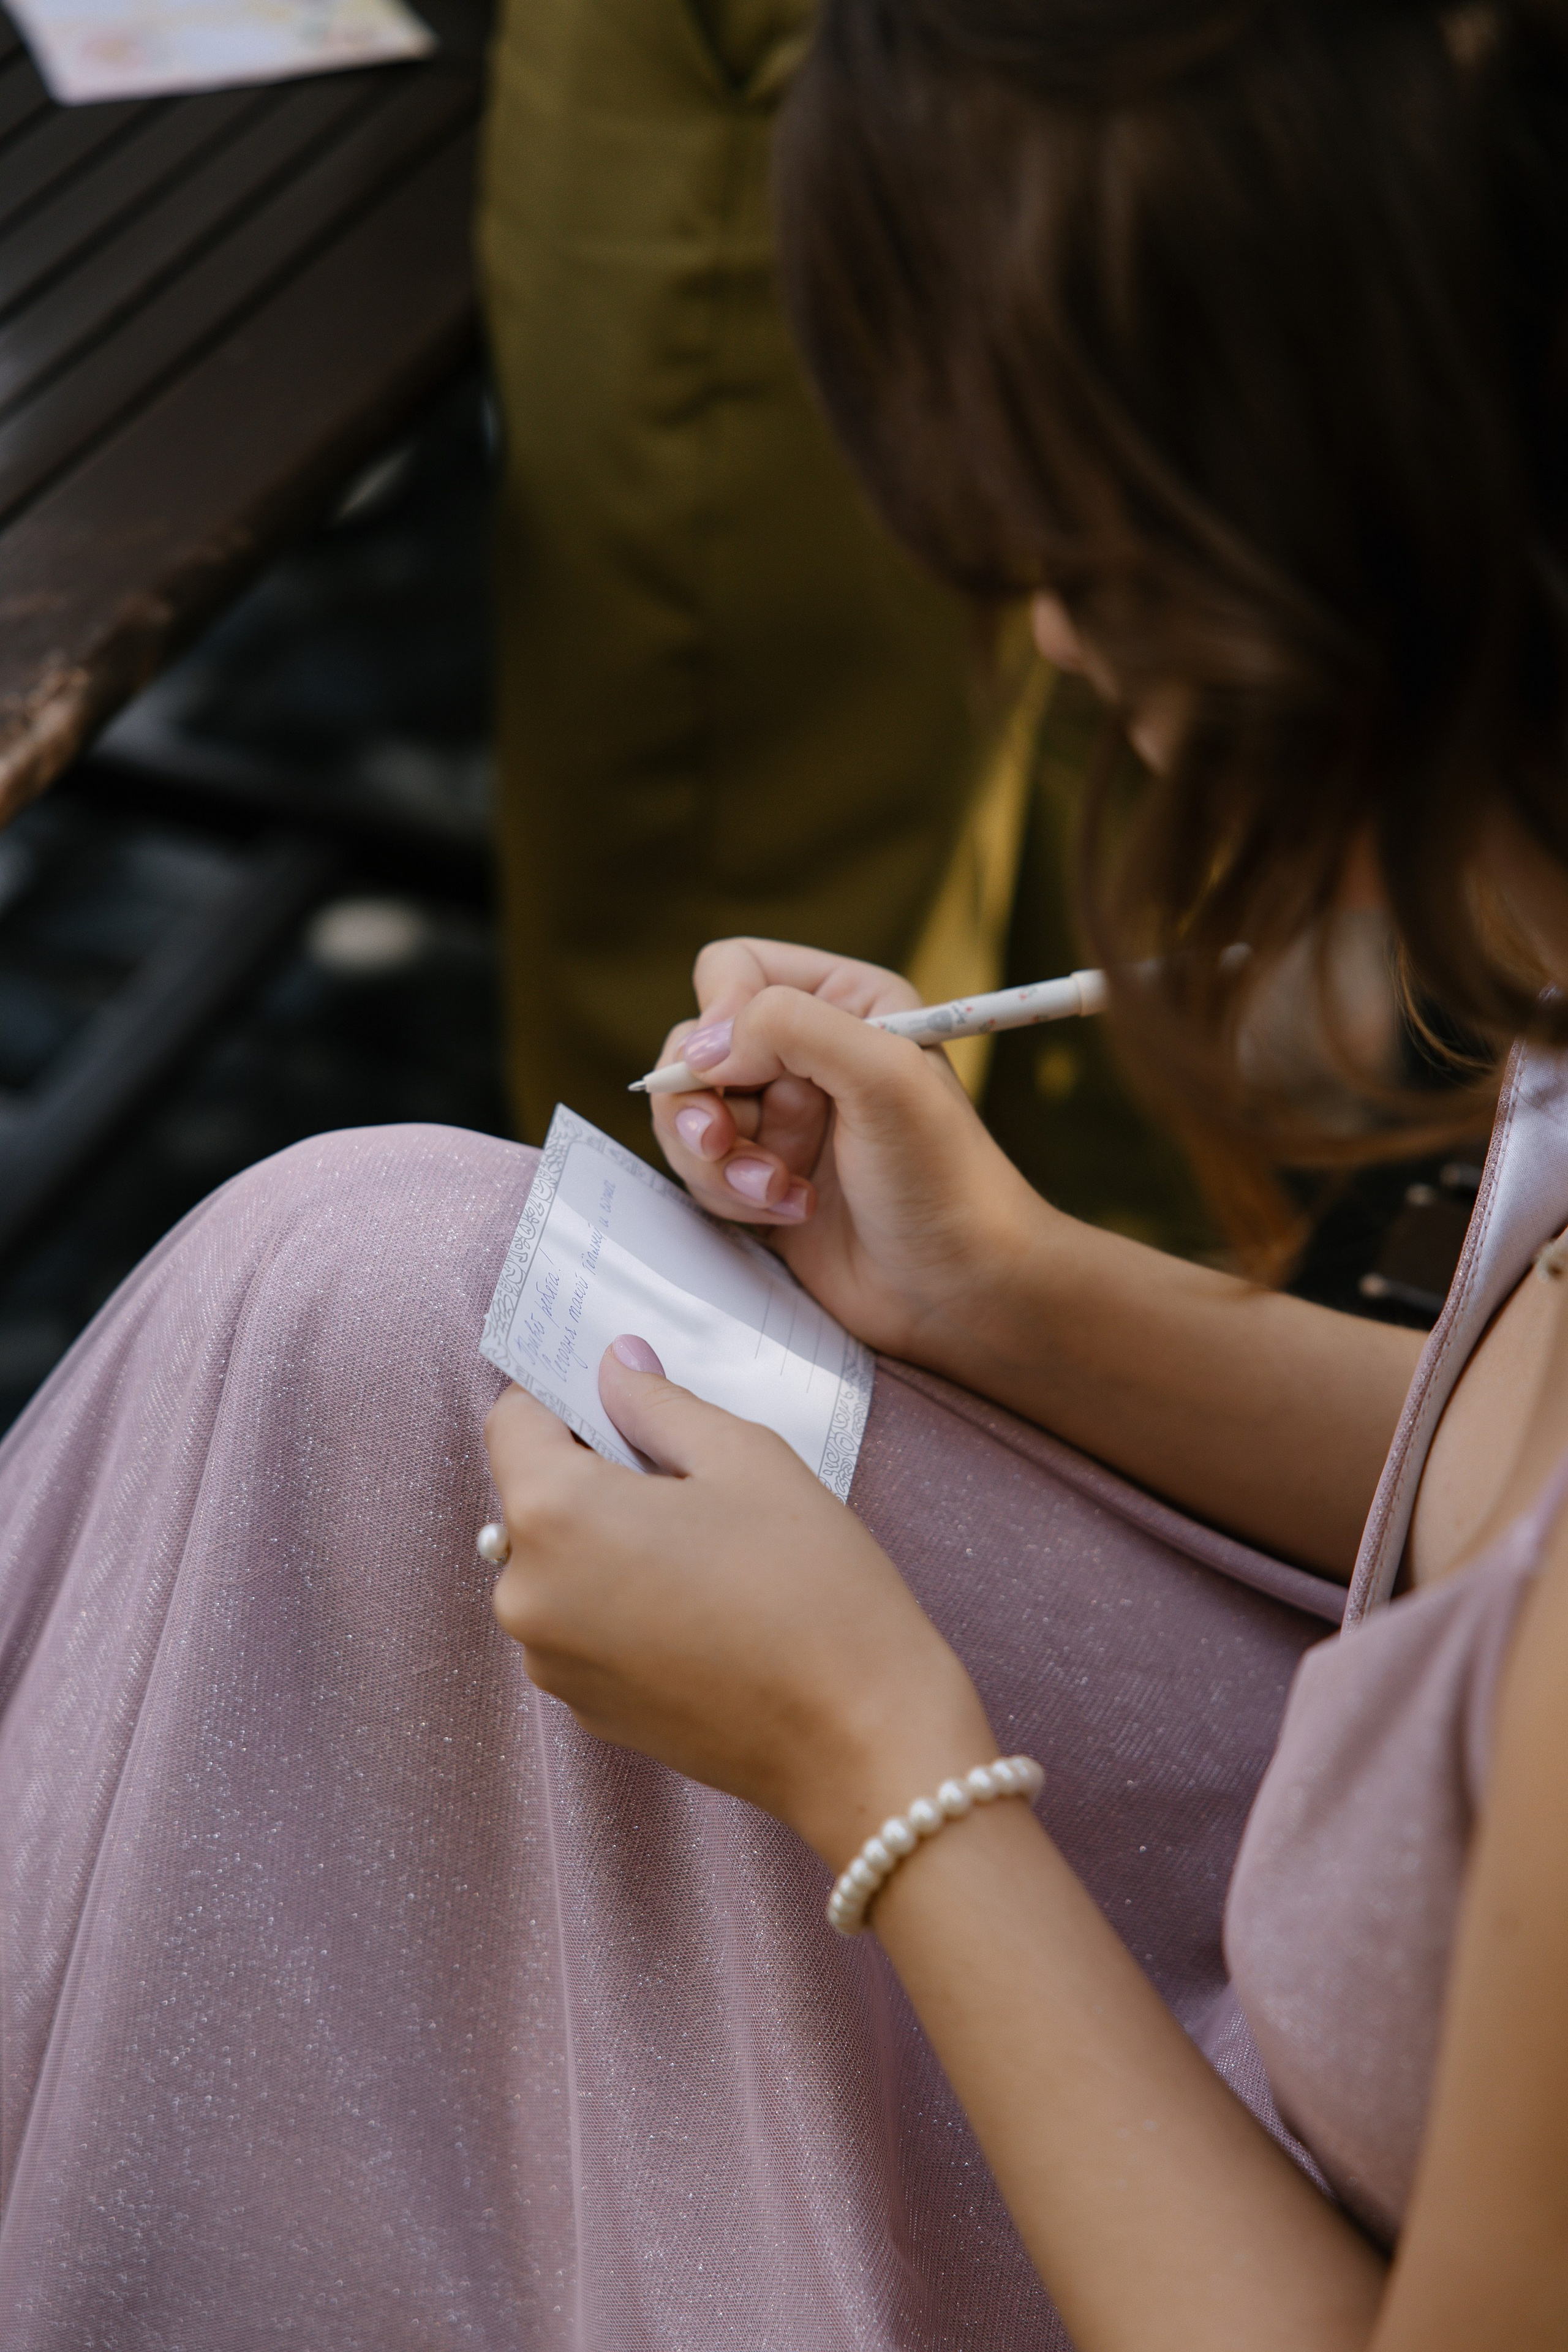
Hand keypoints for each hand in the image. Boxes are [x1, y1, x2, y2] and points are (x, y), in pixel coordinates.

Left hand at [484, 1340, 993, 1867]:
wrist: (859, 1739)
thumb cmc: (812, 1589)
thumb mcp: (746, 1458)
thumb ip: (659, 1403)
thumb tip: (615, 1366)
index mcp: (554, 1516)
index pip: (513, 1423)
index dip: (564, 1396)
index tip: (620, 1395)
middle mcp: (526, 1595)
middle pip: (531, 1496)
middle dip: (592, 1470)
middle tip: (684, 1472)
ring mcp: (551, 1663)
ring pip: (556, 1563)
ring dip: (605, 1538)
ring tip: (703, 1545)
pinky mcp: (585, 1708)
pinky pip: (580, 1623)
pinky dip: (619, 1599)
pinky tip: (700, 1603)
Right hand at [649, 938, 1046, 1361]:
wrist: (962, 1290)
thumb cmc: (945, 1180)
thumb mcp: (884, 1076)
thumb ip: (791, 1028)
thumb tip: (701, 1047)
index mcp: (845, 1004)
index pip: (735, 970)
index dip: (719, 1015)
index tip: (730, 1069)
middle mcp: (808, 1054)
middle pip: (695, 1047)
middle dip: (702, 1101)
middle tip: (724, 1141)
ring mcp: (782, 1120)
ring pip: (688, 1113)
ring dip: (718, 1158)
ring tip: (778, 1191)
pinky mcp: (762, 1179)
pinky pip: (701, 1170)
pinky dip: (731, 1194)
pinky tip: (793, 1214)